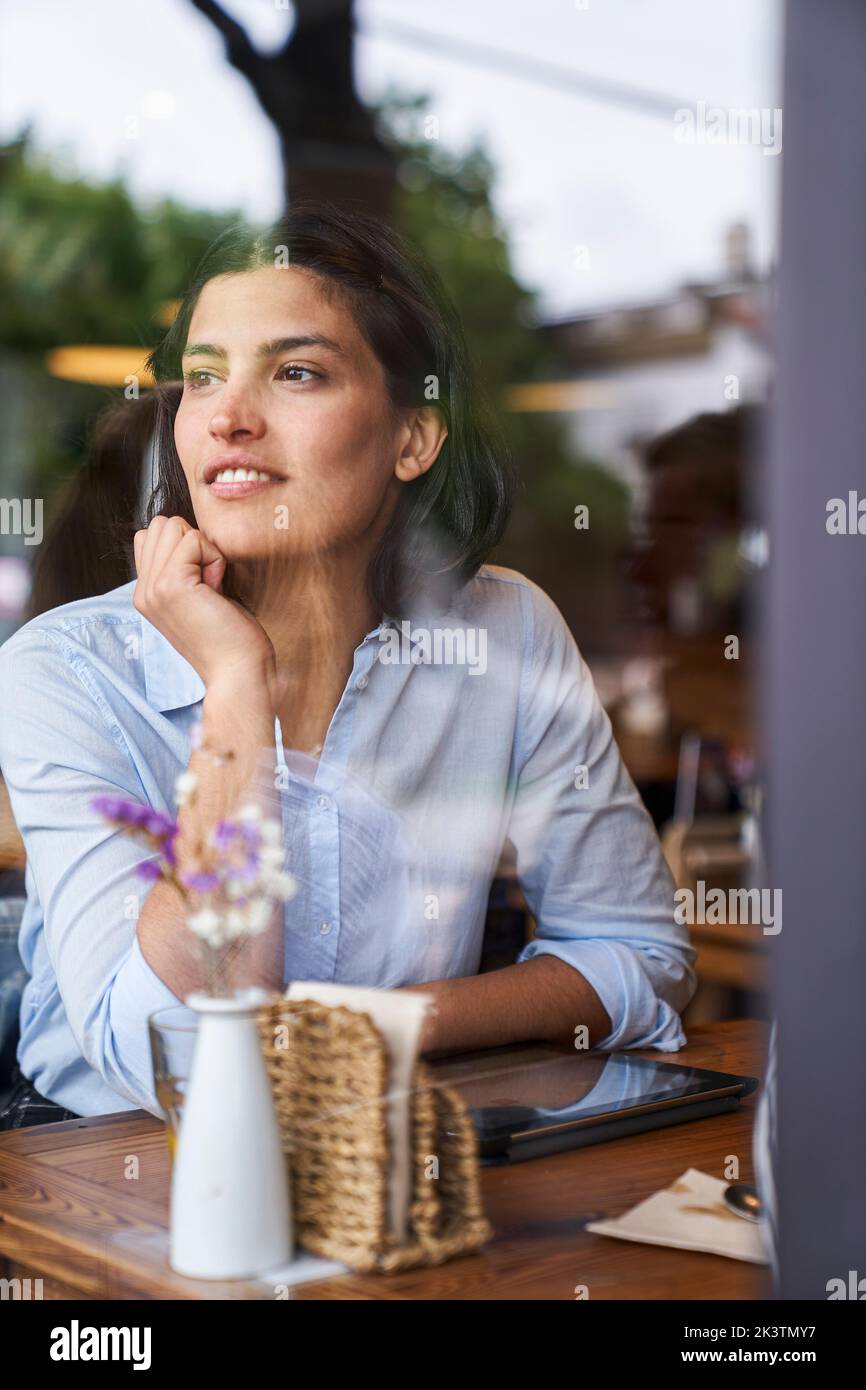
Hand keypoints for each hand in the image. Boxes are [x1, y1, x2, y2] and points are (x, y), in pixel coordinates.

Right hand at [133, 516, 274, 689]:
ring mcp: (152, 588)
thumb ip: (184, 569)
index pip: (151, 535)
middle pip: (161, 524)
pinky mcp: (171, 585)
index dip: (185, 547)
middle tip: (210, 584)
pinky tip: (217, 590)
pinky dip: (215, 558)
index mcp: (146, 594)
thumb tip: (189, 534)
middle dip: (194, 544)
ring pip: (174, 526)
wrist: (237, 673)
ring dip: (204, 549)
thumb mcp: (198, 597)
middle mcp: (142, 591)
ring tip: (213, 587)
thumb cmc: (231, 638)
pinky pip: (194, 539)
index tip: (203, 583)